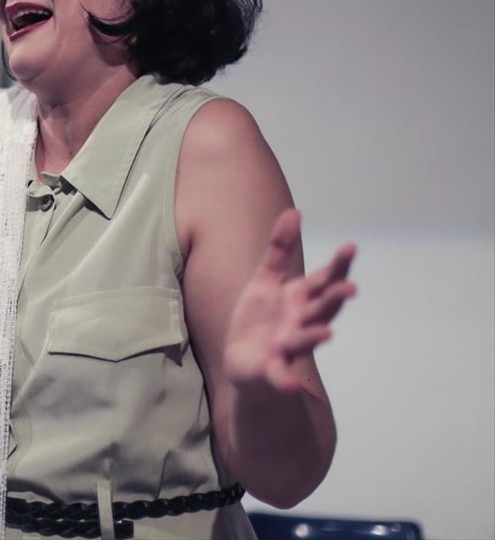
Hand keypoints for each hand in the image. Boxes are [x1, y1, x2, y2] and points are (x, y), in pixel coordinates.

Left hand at [223, 209, 356, 392]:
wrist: (245, 362)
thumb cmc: (261, 318)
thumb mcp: (266, 280)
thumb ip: (278, 249)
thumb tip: (294, 212)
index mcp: (299, 300)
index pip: (323, 281)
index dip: (337, 266)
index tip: (351, 247)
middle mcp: (299, 322)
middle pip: (320, 309)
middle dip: (334, 299)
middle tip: (351, 288)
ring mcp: (287, 347)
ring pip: (304, 340)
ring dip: (315, 336)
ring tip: (327, 332)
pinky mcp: (270, 369)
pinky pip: (279, 375)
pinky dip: (285, 380)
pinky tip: (290, 384)